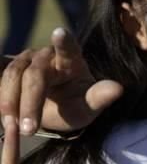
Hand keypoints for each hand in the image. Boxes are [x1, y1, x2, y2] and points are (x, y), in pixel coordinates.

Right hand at [0, 28, 122, 135]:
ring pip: (10, 75)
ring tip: (12, 127)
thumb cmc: (75, 104)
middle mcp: (46, 55)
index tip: (60, 33)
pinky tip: (1, 108)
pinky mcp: (6, 68)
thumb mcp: (88, 106)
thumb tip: (118, 89)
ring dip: (8, 103)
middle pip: (34, 75)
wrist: (54, 109)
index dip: (64, 42)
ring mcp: (24, 59)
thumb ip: (100, 98)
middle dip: (29, 104)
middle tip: (28, 130)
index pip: (69, 48)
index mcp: (71, 60)